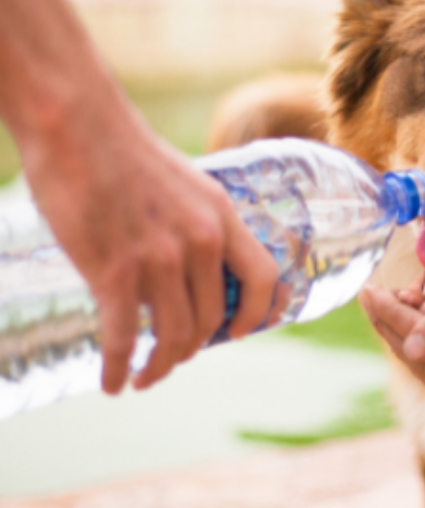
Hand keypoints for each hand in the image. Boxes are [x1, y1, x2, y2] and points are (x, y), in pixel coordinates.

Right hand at [20, 92, 280, 393]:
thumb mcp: (187, 184)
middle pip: (212, 319)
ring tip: (145, 376)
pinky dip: (119, 368)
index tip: (239, 333)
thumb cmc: (126, 153)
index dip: (258, 313)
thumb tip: (193, 267)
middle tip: (172, 358)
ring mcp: (159, 258)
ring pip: (173, 336)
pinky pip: (124, 338)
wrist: (77, 125)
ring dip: (160, 366)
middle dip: (193, 349)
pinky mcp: (113, 271)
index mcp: (222, 216)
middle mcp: (200, 240)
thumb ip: (198, 224)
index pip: (263, 277)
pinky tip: (112, 382)